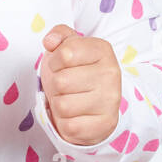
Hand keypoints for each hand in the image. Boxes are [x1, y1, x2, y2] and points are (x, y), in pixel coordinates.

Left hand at [40, 25, 121, 145]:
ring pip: (63, 105)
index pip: (65, 53)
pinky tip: (76, 115)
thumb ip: (58, 35)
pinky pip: (69, 126)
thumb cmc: (76, 72)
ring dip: (59, 104)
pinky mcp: (105, 125)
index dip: (55, 61)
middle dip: (56, 85)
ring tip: (70, 99)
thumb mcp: (67, 47)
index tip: (61, 65)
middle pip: (61, 81)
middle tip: (66, 86)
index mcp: (102, 50)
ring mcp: (111, 101)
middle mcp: (111, 74)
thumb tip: (50, 41)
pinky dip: (65, 123)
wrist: (94, 104)